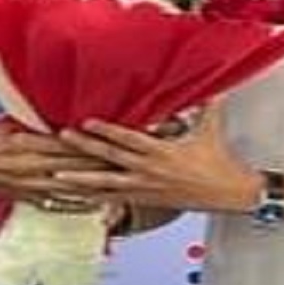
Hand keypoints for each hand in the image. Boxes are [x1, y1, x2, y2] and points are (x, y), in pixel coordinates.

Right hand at [0, 127, 111, 206]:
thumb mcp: (7, 126)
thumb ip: (33, 126)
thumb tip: (56, 122)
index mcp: (28, 141)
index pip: (68, 142)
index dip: (92, 141)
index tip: (113, 137)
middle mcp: (31, 164)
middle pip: (73, 163)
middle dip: (100, 162)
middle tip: (126, 161)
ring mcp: (28, 184)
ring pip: (69, 184)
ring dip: (93, 184)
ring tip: (118, 183)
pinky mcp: (23, 197)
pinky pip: (53, 203)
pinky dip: (73, 204)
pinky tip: (91, 205)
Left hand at [55, 105, 261, 213]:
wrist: (228, 193)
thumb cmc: (218, 162)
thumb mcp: (210, 129)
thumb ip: (206, 105)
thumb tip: (210, 83)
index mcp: (162, 151)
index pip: (128, 138)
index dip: (106, 130)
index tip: (86, 122)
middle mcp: (149, 171)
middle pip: (110, 159)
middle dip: (84, 148)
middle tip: (62, 138)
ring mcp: (144, 188)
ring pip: (105, 185)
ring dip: (79, 181)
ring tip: (55, 177)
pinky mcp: (145, 201)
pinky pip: (114, 200)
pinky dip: (94, 198)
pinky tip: (77, 197)